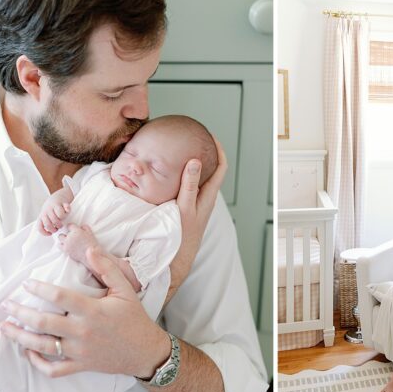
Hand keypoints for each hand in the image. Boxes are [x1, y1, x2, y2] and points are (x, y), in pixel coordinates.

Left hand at [0, 248, 169, 377]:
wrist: (145, 352)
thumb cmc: (134, 319)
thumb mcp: (125, 290)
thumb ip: (107, 268)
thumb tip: (89, 248)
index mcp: (93, 311)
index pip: (60, 297)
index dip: (39, 289)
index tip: (26, 283)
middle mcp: (83, 332)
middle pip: (44, 323)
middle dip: (21, 313)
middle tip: (6, 305)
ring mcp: (80, 351)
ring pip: (43, 347)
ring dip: (21, 338)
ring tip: (6, 328)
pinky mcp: (81, 365)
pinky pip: (54, 370)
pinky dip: (38, 363)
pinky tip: (28, 352)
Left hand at [38, 190, 71, 235]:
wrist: (59, 196)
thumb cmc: (53, 209)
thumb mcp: (47, 215)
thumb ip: (47, 223)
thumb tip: (49, 233)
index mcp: (42, 215)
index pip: (39, 227)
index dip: (45, 232)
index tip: (50, 233)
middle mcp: (46, 211)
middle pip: (48, 224)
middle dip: (54, 229)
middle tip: (58, 227)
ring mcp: (53, 206)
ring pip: (58, 217)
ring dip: (61, 221)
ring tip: (62, 221)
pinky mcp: (61, 202)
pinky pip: (66, 209)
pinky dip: (68, 210)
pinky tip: (67, 211)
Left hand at [58, 223, 98, 264]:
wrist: (90, 256)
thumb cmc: (92, 245)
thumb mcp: (90, 233)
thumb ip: (85, 227)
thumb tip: (81, 227)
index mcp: (76, 231)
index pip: (69, 225)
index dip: (72, 227)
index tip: (73, 230)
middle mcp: (70, 236)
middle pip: (63, 232)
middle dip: (66, 234)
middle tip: (70, 237)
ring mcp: (67, 244)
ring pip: (60, 238)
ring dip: (63, 239)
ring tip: (67, 242)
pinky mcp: (66, 250)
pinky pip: (59, 245)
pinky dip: (61, 245)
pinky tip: (66, 246)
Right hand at [173, 140, 227, 282]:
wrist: (179, 256)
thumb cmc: (183, 234)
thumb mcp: (185, 207)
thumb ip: (189, 185)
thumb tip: (195, 161)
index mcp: (208, 195)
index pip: (221, 167)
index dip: (219, 150)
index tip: (210, 136)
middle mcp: (205, 197)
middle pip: (210, 169)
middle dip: (205, 152)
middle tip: (193, 138)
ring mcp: (197, 202)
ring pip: (198, 177)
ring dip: (193, 164)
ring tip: (182, 150)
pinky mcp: (188, 206)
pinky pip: (188, 186)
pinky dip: (183, 175)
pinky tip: (172, 172)